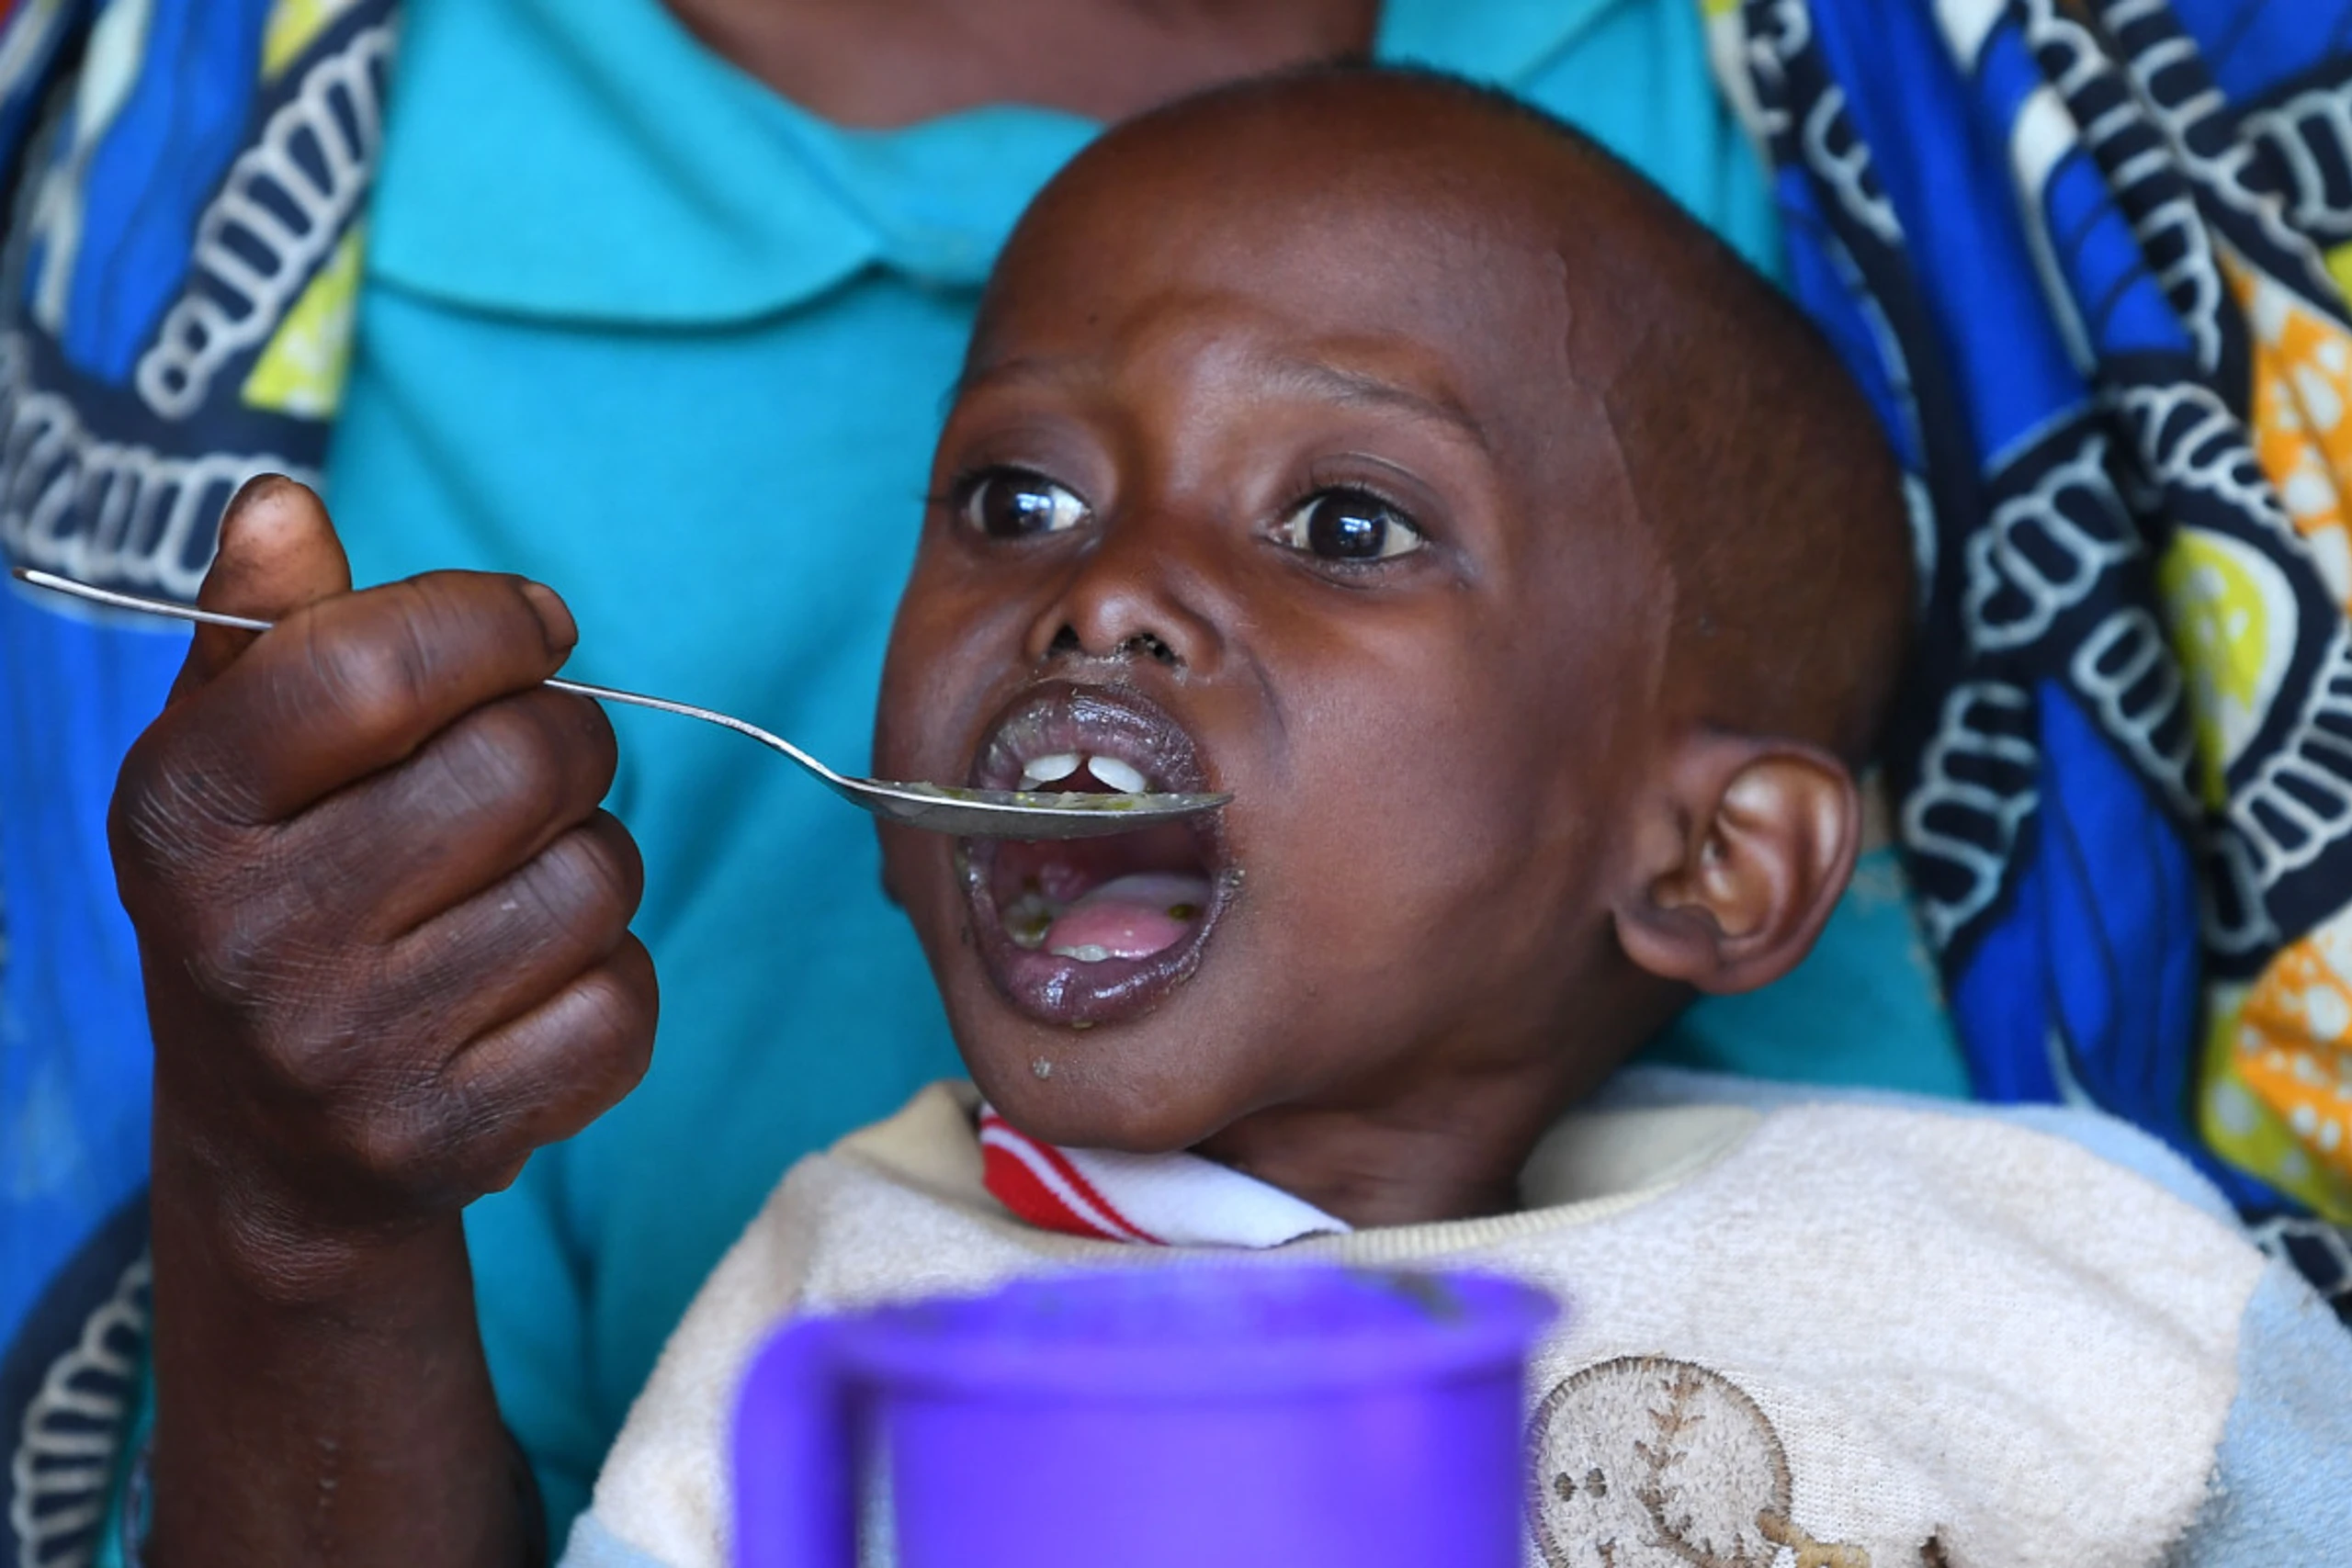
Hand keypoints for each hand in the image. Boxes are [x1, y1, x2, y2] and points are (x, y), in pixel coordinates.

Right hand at [115, 476, 656, 1289]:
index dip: (490, 622)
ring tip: (522, 886)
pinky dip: (613, 980)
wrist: (272, 1153)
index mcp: (184, 810)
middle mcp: (252, 936)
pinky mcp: (446, 1140)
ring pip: (594, 882)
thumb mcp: (235, 760)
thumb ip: (271, 628)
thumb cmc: (279, 897)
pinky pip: (623, 1004)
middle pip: (521, 765)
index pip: (370, 665)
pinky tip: (539, 986)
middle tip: (538, 766)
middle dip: (567, 738)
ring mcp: (349, 1053)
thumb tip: (285, 505)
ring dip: (594, 864)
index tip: (534, 628)